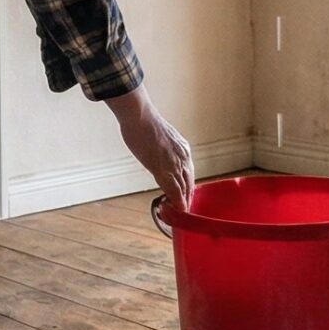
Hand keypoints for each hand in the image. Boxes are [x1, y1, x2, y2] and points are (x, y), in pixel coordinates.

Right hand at [106, 89, 193, 209]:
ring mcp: (175, 163)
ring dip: (182, 202)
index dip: (187, 187)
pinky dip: (176, 200)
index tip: (185, 197)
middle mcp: (183, 156)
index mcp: (183, 149)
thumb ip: (164, 152)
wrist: (139, 116)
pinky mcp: (164, 168)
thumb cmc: (144, 124)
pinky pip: (173, 188)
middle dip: (187, 198)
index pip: (189, 174)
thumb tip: (160, 161)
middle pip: (189, 183)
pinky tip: (176, 209)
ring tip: (181, 214)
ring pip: (183, 187)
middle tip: (185, 210)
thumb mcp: (161, 139)